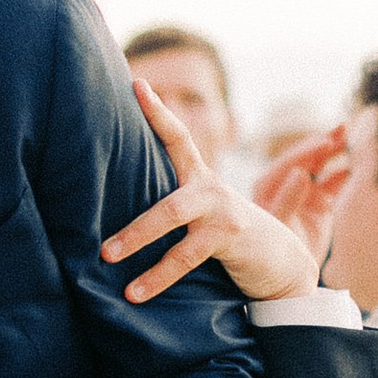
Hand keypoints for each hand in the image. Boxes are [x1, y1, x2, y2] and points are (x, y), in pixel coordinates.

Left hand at [99, 76, 318, 305]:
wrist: (280, 262)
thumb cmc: (226, 238)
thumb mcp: (200, 216)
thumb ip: (170, 205)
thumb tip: (114, 202)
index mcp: (198, 177)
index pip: (176, 136)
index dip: (156, 110)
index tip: (135, 83)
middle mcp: (209, 187)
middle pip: (162, 191)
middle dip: (129, 213)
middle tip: (97, 232)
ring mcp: (222, 209)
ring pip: (170, 217)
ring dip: (135, 240)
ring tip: (106, 258)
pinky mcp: (230, 234)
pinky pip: (184, 256)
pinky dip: (157, 277)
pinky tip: (134, 294)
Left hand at [251, 121, 351, 263]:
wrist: (292, 279)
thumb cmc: (277, 254)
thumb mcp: (281, 228)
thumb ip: (287, 200)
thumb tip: (300, 173)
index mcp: (267, 189)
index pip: (288, 163)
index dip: (307, 151)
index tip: (325, 142)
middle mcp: (284, 186)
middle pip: (305, 158)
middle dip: (323, 144)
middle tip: (343, 130)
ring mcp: (303, 193)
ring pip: (321, 167)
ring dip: (335, 152)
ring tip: (351, 138)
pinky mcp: (319, 203)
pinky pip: (333, 182)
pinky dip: (344, 173)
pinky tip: (357, 165)